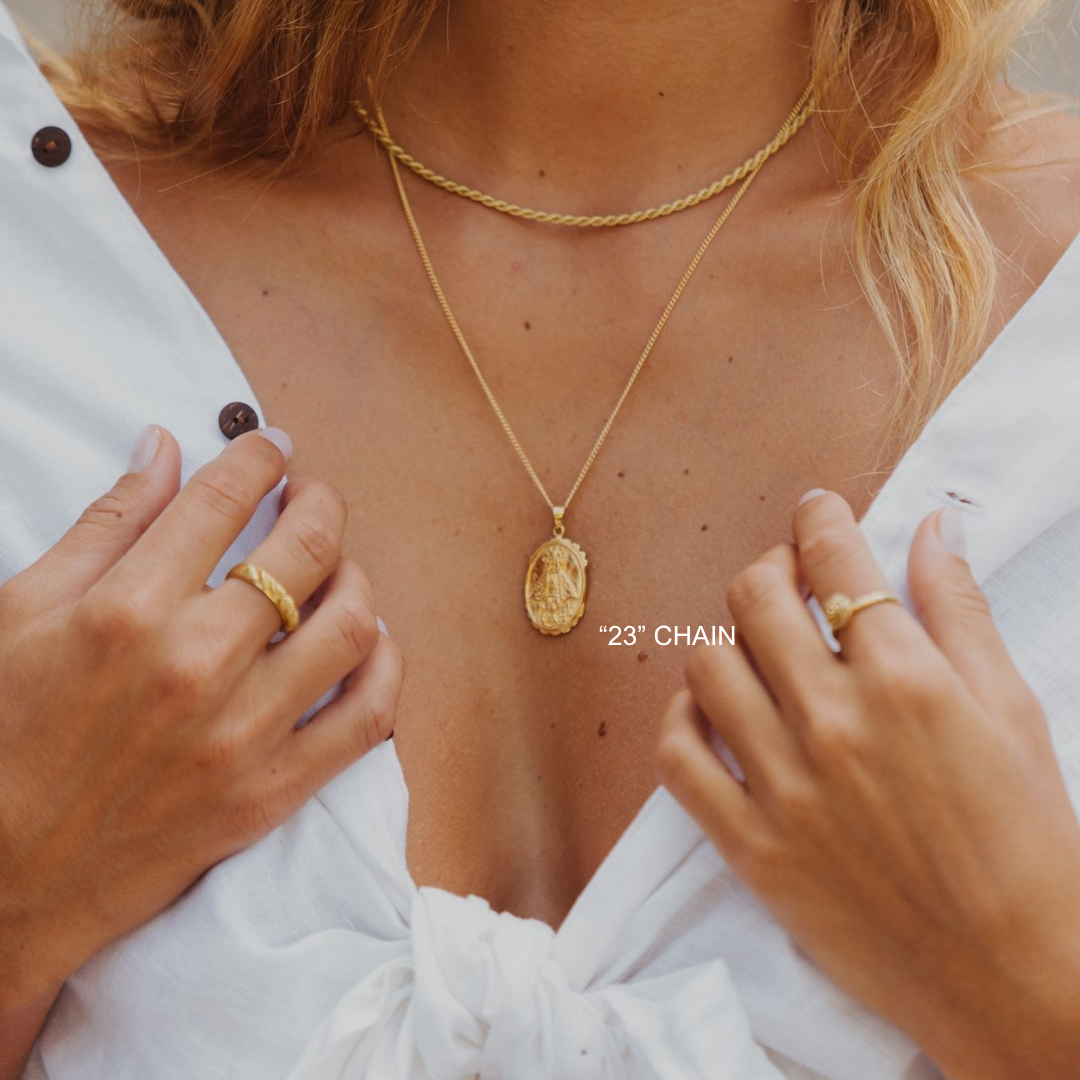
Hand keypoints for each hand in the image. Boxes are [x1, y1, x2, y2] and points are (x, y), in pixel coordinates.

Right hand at [0, 425, 402, 1022]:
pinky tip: (368, 641)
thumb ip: (105, 524)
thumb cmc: (0, 733)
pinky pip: (366, 718)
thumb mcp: (22, 611)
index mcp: (127, 611)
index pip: (224, 498)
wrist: (1, 880)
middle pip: (306, 550)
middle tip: (310, 495)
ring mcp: (242, 733)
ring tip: (336, 570)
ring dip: (355, 579)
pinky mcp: (269, 793)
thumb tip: (163, 446)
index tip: (270, 445)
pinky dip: (384, 668)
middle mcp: (196, 664)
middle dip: (320, 502)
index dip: (258, 456)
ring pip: (351, 624)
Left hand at [656, 490, 1079, 1079]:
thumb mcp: (1011, 712)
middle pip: (756, 598)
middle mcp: (833, 722)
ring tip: (756, 648)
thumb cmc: (1030, 840)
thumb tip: (933, 527)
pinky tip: (711, 713)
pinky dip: (682, 720)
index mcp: (903, 680)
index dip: (819, 518)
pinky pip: (677, 757)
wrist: (1015, 975)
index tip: (817, 508)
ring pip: (707, 665)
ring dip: (727, 640)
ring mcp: (782, 785)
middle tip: (791, 578)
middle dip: (771, 568)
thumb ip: (961, 610)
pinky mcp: (751, 844)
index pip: (833, 560)